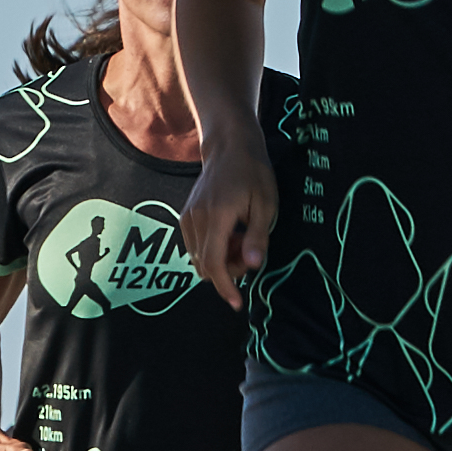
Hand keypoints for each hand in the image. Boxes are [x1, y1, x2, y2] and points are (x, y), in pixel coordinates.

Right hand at [180, 134, 277, 311]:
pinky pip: (195, 247)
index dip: (225, 287)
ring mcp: (187, 218)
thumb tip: (252, 266)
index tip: (237, 303)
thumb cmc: (253, 173)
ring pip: (199, 259)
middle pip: (206, 265)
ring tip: (241, 239)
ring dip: (221, 260)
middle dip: (228, 271)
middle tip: (250, 251)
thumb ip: (258, 237)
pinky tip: (229, 234)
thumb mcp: (265, 204)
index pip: (214, 263)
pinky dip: (213, 250)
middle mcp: (195, 219)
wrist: (230, 147)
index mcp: (216, 216)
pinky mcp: (185, 217)